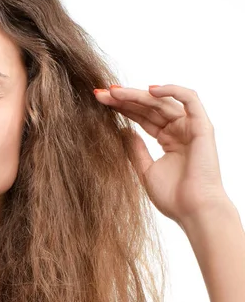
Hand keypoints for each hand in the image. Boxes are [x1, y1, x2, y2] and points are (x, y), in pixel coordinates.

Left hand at [94, 84, 230, 224]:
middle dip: (125, 99)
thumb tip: (122, 129)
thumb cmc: (173, 197)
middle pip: (149, 107)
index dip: (122, 108)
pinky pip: (190, 99)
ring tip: (114, 92)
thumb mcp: (145, 170)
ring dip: (138, 95)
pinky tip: (149, 90)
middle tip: (101, 94)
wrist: (193, 211)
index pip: (142, 117)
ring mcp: (191, 127)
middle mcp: (180, 130)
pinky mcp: (202, 127)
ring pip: (163, 102)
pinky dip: (171, 90)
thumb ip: (135, 149)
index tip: (100, 102)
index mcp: (168, 140)